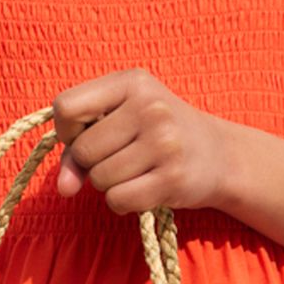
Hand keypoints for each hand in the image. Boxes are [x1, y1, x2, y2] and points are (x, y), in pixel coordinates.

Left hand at [50, 68, 230, 215]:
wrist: (219, 154)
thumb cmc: (156, 134)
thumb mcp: (119, 121)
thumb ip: (78, 148)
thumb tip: (64, 188)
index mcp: (132, 82)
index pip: (66, 107)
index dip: (67, 130)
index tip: (86, 135)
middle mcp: (150, 107)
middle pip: (83, 149)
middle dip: (92, 162)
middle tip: (121, 155)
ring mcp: (164, 143)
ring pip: (99, 178)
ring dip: (109, 183)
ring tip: (137, 169)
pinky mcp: (173, 178)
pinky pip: (118, 199)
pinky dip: (122, 201)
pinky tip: (143, 187)